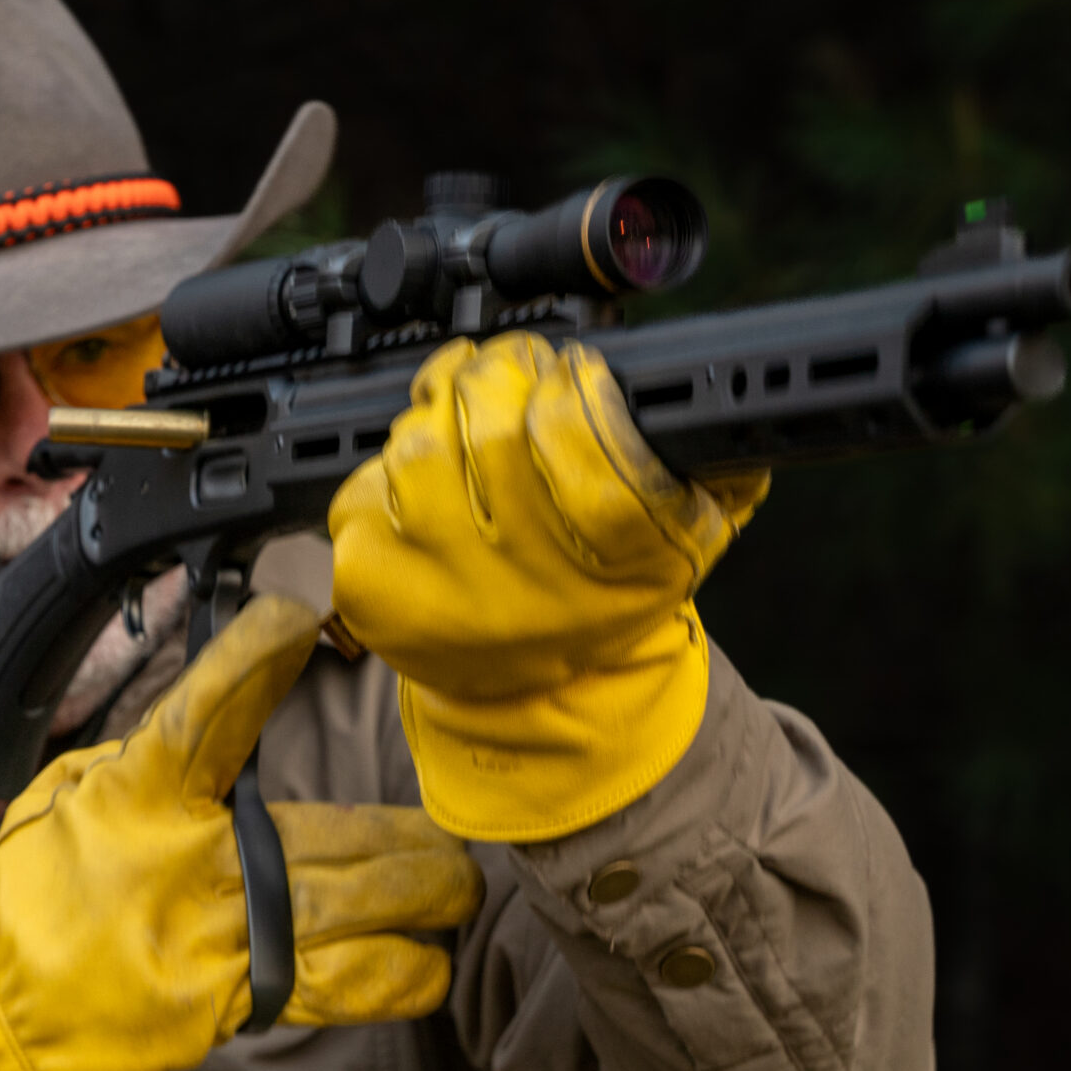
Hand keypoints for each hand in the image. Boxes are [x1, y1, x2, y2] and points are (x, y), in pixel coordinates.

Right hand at [0, 595, 481, 1070]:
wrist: (7, 1019)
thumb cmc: (37, 897)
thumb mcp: (63, 799)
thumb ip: (142, 761)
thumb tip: (216, 720)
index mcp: (134, 797)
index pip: (203, 711)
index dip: (252, 656)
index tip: (299, 611)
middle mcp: (189, 863)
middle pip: (326, 834)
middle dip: (400, 836)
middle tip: (452, 831)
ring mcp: (217, 939)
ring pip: (352, 909)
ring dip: (418, 897)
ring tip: (458, 889)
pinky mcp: (234, 1005)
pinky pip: (337, 986)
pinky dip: (393, 977)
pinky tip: (429, 967)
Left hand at [328, 332, 766, 841]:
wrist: (539, 699)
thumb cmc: (608, 597)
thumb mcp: (688, 540)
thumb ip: (710, 465)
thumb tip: (707, 395)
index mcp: (619, 548)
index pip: (577, 421)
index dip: (567, 378)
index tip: (567, 371)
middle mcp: (526, 571)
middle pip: (483, 422)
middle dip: (493, 378)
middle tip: (503, 379)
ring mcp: (440, 585)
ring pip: (414, 446)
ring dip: (432, 417)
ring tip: (455, 430)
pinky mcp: (376, 591)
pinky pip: (359, 492)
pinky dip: (379, 479)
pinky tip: (412, 498)